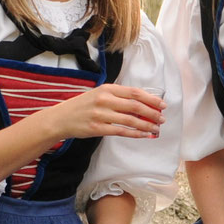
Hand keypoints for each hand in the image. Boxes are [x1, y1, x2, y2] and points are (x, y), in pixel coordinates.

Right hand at [44, 85, 163, 140]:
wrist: (61, 118)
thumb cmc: (83, 106)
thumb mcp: (99, 94)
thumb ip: (118, 97)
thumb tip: (142, 104)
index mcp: (107, 89)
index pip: (135, 93)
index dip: (151, 99)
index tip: (162, 105)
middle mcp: (105, 100)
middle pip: (136, 106)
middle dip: (152, 113)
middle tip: (162, 118)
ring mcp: (101, 115)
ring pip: (131, 120)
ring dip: (147, 125)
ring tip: (156, 128)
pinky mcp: (98, 129)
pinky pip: (122, 131)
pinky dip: (136, 134)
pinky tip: (145, 135)